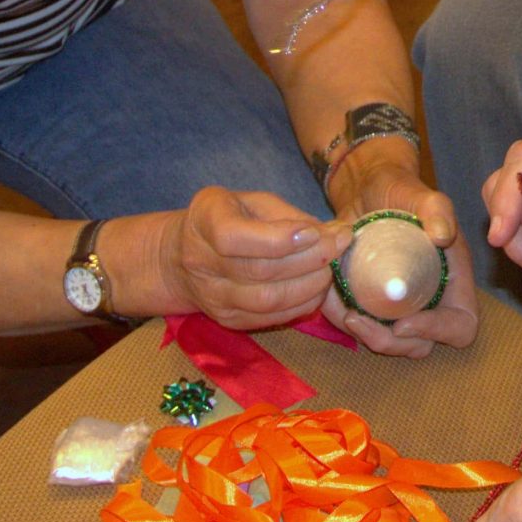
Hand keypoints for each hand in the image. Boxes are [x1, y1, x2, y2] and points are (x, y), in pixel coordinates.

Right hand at [166, 187, 346, 329]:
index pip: (234, 238)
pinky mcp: (228, 320)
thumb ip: (288, 215)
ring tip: (330, 268)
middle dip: (308, 260)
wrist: (184, 256)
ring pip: (267, 300)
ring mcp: (213, 297)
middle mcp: (201, 263)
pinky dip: (301, 304)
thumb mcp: (252, 201)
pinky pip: (270, 318)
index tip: (316, 232)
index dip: (279, 239)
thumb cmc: (229, 218)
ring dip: (309, 286)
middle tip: (338, 246)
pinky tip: (316, 288)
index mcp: (204, 222)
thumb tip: (333, 233)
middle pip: (259, 271)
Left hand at [321, 157, 480, 358]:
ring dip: (364, 336)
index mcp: (454, 281)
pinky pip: (361, 326)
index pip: (461, 325)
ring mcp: (400, 306)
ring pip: (390, 343)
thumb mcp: (424, 196)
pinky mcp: (373, 304)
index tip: (403, 321)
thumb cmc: (403, 191)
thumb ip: (438, 212)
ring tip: (343, 311)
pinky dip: (341, 319)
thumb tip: (442, 237)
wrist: (368, 189)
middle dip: (389, 342)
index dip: (438, 331)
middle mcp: (430, 300)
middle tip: (358, 320)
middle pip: (421, 345)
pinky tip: (327, 298)